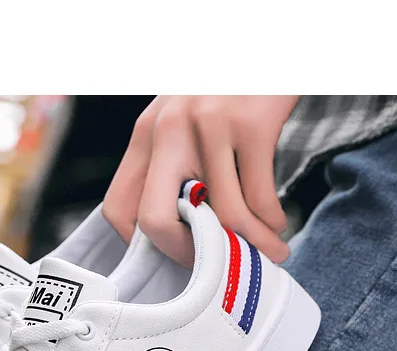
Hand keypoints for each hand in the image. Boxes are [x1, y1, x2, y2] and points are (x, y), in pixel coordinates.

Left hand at [103, 96, 299, 264]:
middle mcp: (168, 130)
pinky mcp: (252, 123)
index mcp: (146, 135)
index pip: (118, 209)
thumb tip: (182, 231)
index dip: (140, 246)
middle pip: (155, 221)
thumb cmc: (226, 91)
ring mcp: (208, 126)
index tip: (171, 256)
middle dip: (187, 257)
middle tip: (214, 266)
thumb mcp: (182, 120)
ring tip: (269, 250)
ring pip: (221, 216)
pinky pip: (259, 198)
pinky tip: (277, 223)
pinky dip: (272, 223)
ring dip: (250, 246)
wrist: (269, 39)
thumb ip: (172, 166)